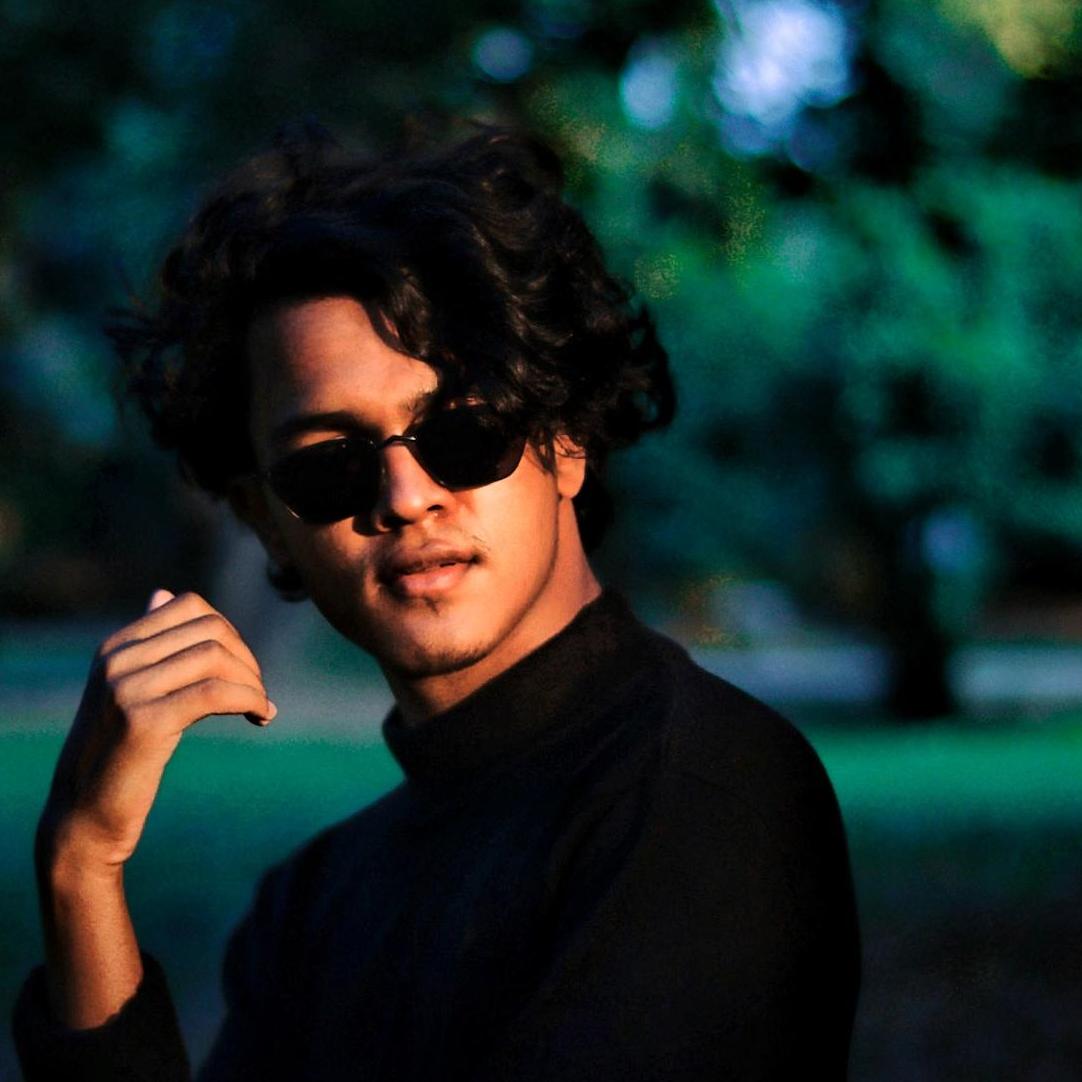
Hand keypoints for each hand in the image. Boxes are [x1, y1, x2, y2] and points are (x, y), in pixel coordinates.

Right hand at [38, 589, 275, 874]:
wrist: (84, 815)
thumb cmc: (118, 753)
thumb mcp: (130, 690)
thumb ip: (151, 646)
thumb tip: (162, 593)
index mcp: (116, 646)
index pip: (190, 606)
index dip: (230, 634)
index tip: (242, 670)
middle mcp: (116, 659)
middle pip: (210, 629)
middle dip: (247, 659)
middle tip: (257, 694)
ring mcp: (125, 688)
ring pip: (216, 658)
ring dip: (252, 682)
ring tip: (258, 709)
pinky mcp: (142, 721)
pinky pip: (215, 692)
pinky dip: (249, 699)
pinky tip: (261, 717)